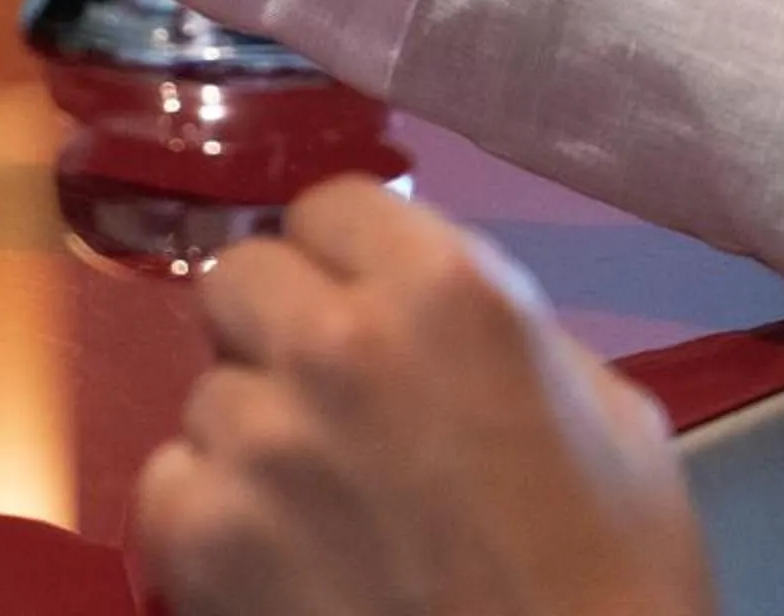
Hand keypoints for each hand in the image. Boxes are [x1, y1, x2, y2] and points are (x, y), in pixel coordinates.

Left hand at [134, 176, 712, 615]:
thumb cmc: (614, 582)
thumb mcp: (608, 415)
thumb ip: (498, 325)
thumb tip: (419, 292)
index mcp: (446, 291)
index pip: (329, 206)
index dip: (345, 261)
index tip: (361, 305)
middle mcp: (333, 341)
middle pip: (242, 277)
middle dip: (279, 330)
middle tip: (330, 404)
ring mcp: (255, 436)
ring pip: (207, 390)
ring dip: (251, 437)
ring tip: (323, 509)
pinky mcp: (196, 529)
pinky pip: (169, 484)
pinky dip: (210, 522)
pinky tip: (280, 562)